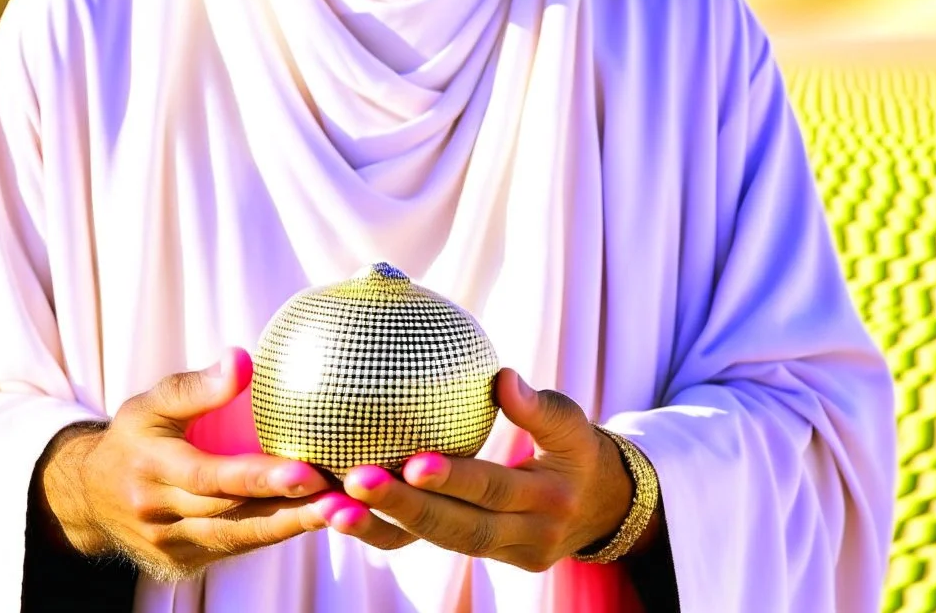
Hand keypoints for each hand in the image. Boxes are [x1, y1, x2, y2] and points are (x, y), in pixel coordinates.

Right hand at [36, 348, 346, 580]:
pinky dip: (273, 536)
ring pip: (238, 540)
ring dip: (291, 528)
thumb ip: (197, 386)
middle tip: (339, 495)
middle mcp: (158, 513)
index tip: (305, 471)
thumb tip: (243, 360)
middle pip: (232, 515)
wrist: (89, 496)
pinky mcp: (182, 564)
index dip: (258, 477)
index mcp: (151, 467)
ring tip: (340, 512)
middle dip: (289, 507)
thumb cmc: (133, 438)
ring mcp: (169, 545)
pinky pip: (234, 550)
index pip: (210, 477)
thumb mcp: (152, 402)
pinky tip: (312, 519)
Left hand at [332, 369, 656, 570]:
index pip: (495, 488)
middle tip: (354, 482)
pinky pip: (435, 545)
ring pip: (441, 543)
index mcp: (549, 496)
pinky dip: (390, 531)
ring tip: (332, 507)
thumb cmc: (575, 447)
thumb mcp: (570, 422)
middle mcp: (529, 534)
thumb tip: (502, 377)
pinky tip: (344, 511)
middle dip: (405, 508)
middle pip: (459, 526)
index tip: (412, 462)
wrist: (603, 507)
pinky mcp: (487, 558)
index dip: (455, 479)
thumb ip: (536, 406)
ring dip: (385, 526)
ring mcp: (507, 554)